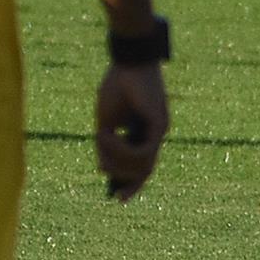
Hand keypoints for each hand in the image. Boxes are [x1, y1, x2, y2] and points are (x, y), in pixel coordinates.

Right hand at [95, 61, 168, 201]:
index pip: (142, 166)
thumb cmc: (116, 85)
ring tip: (100, 141)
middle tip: (105, 175)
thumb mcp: (106, 120)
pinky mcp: (159, 124)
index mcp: (144, 132)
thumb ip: (106, 144)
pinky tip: (107, 136)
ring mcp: (159, 130)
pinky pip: (143, 151)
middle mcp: (155, 134)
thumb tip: (103, 168)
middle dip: (125, 179)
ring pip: (143, 164)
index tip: (118, 199)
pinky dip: (122, 149)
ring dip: (118, 160)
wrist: (127, 60)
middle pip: (143, 170)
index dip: (131, 184)